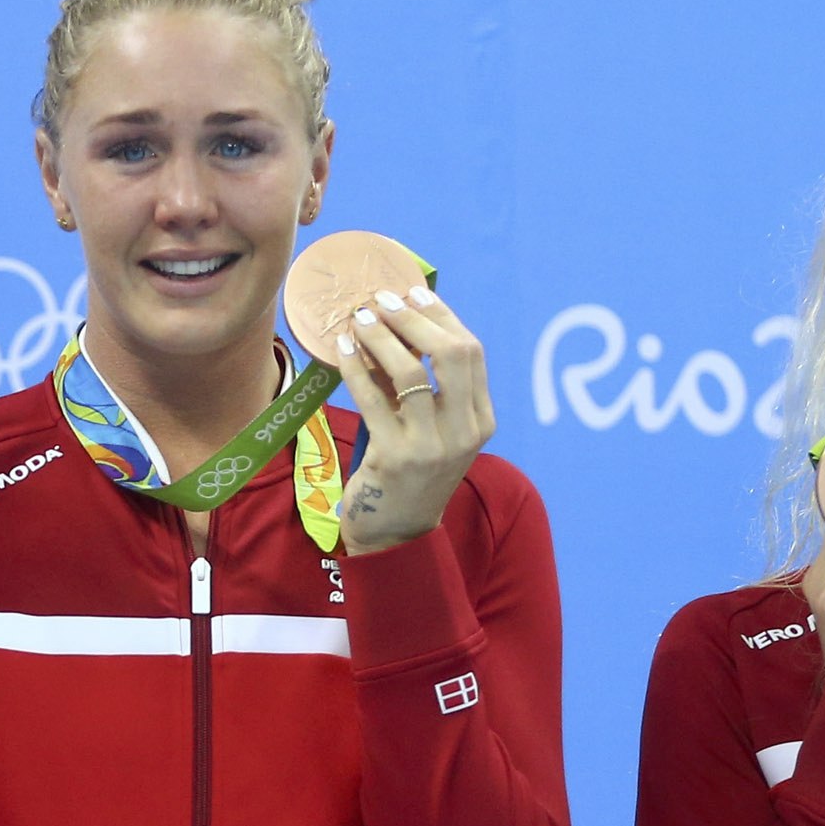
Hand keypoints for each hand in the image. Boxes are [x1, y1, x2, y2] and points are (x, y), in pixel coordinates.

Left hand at [323, 282, 495, 554]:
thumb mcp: (434, 430)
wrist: (396, 532)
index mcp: (481, 420)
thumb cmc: (411, 472)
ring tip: (358, 318)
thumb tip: (398, 322)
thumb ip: (429, 386)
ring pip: (409, 372)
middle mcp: (464, 432)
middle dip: (413, 319)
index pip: (470, 352)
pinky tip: (343, 349)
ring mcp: (431, 446)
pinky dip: (356, 367)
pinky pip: (373, 398)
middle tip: (381, 300)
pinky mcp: (394, 457)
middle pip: (450, 354)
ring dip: (380, 337)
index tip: (412, 293)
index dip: (441, 316)